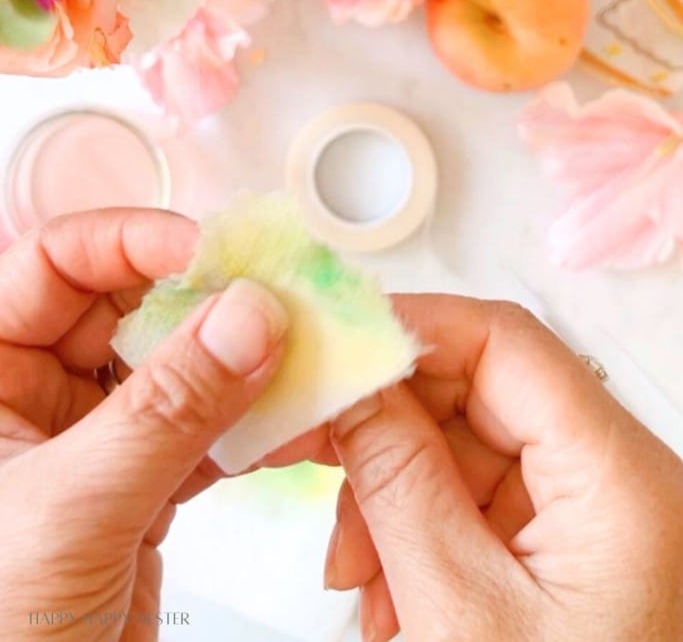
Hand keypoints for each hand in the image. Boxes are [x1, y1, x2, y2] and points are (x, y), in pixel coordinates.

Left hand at [0, 209, 287, 640]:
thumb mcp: (72, 510)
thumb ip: (167, 410)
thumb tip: (246, 318)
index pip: (53, 264)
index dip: (131, 243)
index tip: (208, 253)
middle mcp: (33, 400)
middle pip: (124, 306)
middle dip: (201, 299)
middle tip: (271, 296)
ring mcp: (91, 442)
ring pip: (173, 366)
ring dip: (236, 359)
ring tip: (293, 350)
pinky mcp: (139, 487)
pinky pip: (201, 428)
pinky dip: (248, 422)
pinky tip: (285, 418)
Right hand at [325, 296, 682, 641]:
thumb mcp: (459, 612)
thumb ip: (399, 480)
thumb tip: (352, 382)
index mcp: (620, 479)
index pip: (507, 344)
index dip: (411, 327)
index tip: (330, 342)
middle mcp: (616, 481)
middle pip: (481, 394)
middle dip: (387, 429)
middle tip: (307, 449)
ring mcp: (591, 516)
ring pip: (468, 452)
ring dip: (393, 495)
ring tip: (353, 571)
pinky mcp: (566, 550)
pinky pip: (477, 506)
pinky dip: (419, 534)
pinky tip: (387, 594)